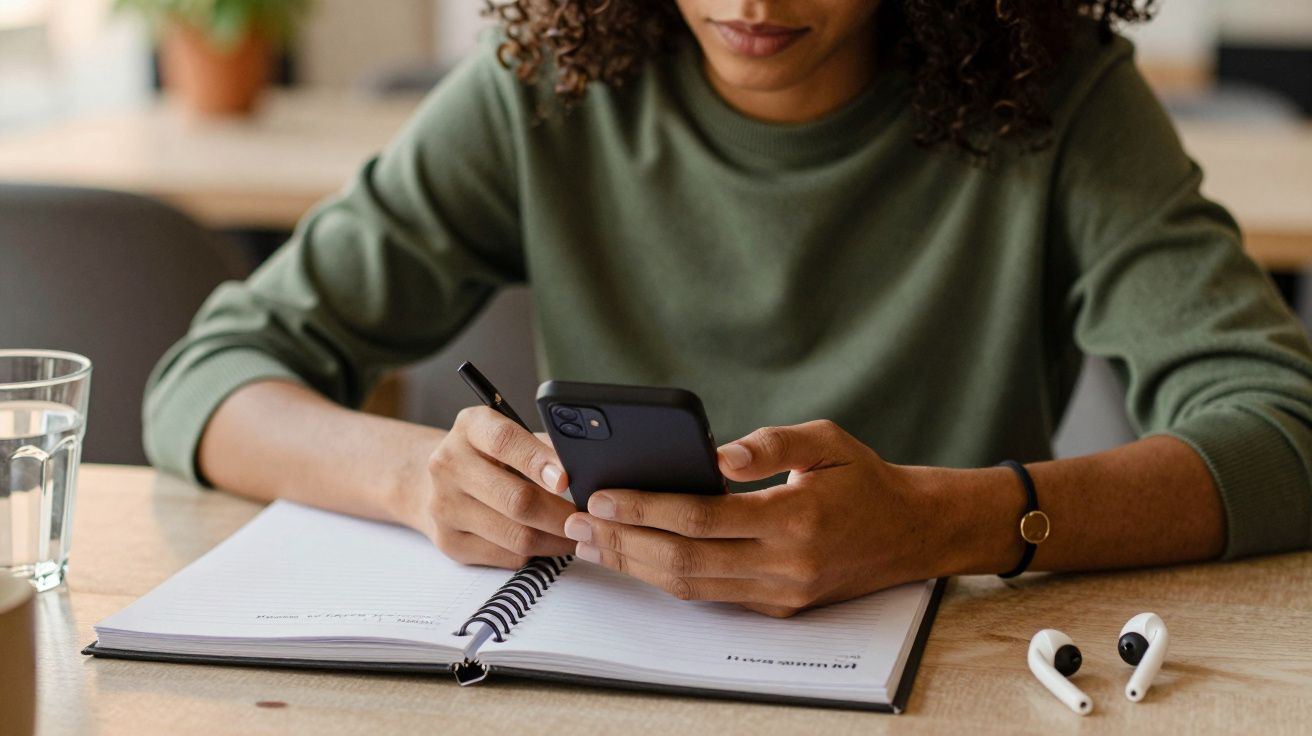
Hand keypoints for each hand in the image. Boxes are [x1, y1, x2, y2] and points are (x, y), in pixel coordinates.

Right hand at [417, 407, 575, 567]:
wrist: (437, 481)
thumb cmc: (490, 456)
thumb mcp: (512, 436)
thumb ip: (544, 446)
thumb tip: (587, 467)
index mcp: (470, 427)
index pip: (505, 441)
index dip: (539, 461)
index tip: (567, 479)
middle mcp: (449, 465)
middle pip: (516, 499)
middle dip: (561, 514)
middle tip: (587, 518)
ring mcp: (445, 506)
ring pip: (517, 536)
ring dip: (555, 539)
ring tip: (576, 534)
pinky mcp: (450, 541)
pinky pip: (507, 556)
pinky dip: (536, 553)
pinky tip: (548, 542)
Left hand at [562, 420, 949, 616]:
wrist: (912, 533)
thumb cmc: (864, 479)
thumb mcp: (826, 441)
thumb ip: (769, 443)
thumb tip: (714, 454)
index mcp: (794, 518)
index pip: (701, 517)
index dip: (645, 508)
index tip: (601, 495)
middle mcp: (784, 564)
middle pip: (685, 561)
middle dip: (623, 543)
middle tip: (575, 523)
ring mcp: (780, 592)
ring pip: (692, 587)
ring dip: (635, 566)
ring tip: (591, 543)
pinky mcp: (779, 607)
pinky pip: (712, 596)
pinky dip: (668, 578)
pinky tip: (635, 556)